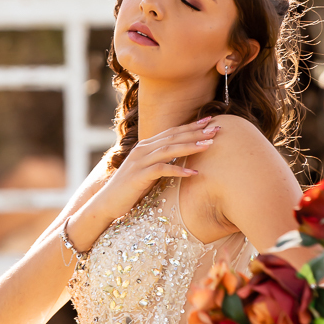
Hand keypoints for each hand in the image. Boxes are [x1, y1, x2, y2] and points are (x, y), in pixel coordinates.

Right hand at [88, 116, 220, 225]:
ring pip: (169, 149)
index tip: (210, 120)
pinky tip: (193, 173)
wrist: (106, 203)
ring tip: (209, 145)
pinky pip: (161, 170)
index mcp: (146, 146)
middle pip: (173, 137)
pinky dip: (178, 170)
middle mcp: (142, 149)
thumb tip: (181, 159)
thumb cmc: (130, 189)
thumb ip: (161, 162)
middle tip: (216, 128)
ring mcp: (140, 162)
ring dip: (190, 146)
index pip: (172, 131)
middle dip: (196, 132)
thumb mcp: (148, 171)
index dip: (191, 126)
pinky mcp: (138, 176)